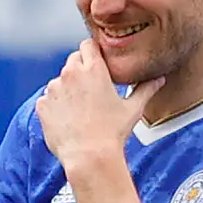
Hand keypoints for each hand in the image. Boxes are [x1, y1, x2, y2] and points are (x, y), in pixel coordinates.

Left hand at [31, 36, 155, 170]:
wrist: (89, 157)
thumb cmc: (111, 134)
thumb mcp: (132, 109)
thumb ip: (145, 89)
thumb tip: (159, 80)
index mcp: (94, 69)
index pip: (88, 44)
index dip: (92, 53)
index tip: (96, 63)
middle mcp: (71, 74)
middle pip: (73, 60)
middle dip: (80, 70)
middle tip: (90, 90)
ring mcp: (54, 89)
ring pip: (59, 80)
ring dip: (66, 89)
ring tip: (79, 110)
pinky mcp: (43, 104)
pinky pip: (47, 99)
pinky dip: (55, 106)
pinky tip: (67, 120)